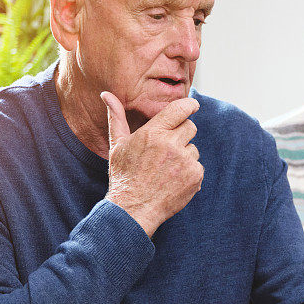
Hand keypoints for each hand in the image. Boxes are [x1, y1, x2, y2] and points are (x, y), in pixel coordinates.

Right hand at [101, 92, 202, 235]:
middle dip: (183, 133)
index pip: (180, 109)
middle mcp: (171, 144)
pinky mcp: (194, 176)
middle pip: (190, 127)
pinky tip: (173, 180)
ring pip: (194, 148)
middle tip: (169, 147)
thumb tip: (106, 94)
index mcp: (153, 133)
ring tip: (166, 169)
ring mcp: (184, 161)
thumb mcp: (117, 145)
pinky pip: (197, 166)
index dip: (189, 105)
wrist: (133, 209)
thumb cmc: (124, 176)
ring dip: (184, 155)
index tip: (193, 105)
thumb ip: (117, 118)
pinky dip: (189, 172)